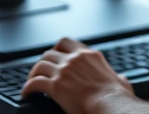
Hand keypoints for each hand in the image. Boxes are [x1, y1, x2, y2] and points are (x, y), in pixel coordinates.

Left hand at [22, 38, 136, 113]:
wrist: (110, 106)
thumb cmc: (117, 98)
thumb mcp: (121, 82)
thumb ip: (118, 78)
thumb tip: (122, 79)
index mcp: (90, 55)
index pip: (67, 42)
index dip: (56, 48)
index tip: (53, 55)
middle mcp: (75, 59)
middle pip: (50, 52)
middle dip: (43, 62)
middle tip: (40, 71)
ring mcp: (64, 70)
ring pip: (40, 65)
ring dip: (33, 74)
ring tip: (31, 82)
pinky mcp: (55, 85)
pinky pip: (34, 83)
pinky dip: (27, 88)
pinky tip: (26, 94)